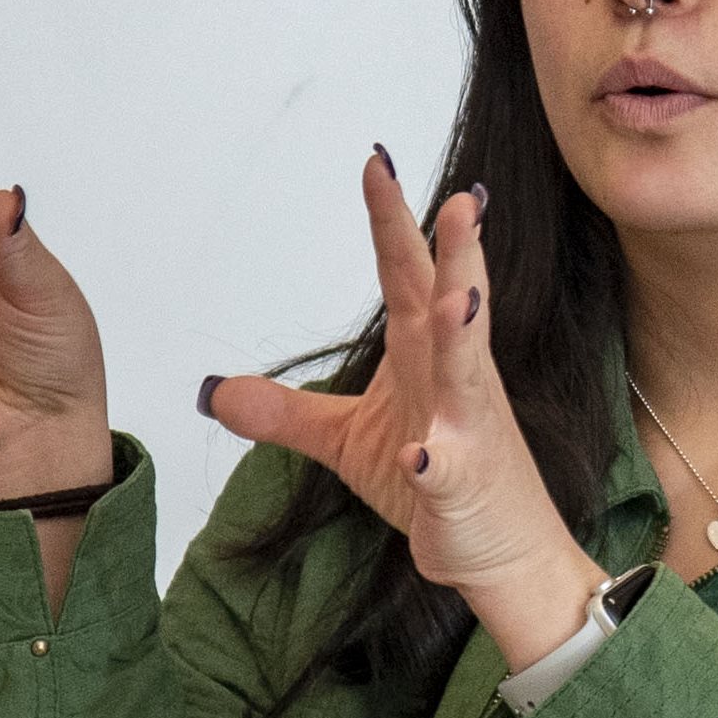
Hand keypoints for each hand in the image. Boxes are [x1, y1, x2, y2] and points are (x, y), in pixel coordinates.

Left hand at [200, 153, 603, 670]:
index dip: (390, 220)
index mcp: (425, 354)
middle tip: (458, 197)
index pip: (405, 275)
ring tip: (459, 294)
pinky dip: (436, 461)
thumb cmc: (438, 482)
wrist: (500, 554)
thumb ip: (286, 412)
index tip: (377, 162)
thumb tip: (217, 391)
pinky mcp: (463, 486)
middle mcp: (453, 378)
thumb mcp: (346, 441)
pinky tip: (424, 453)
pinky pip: (447, 471)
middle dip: (453, 251)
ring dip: (464, 333)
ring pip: (467, 372)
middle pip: (449, 302)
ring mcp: (465, 429)